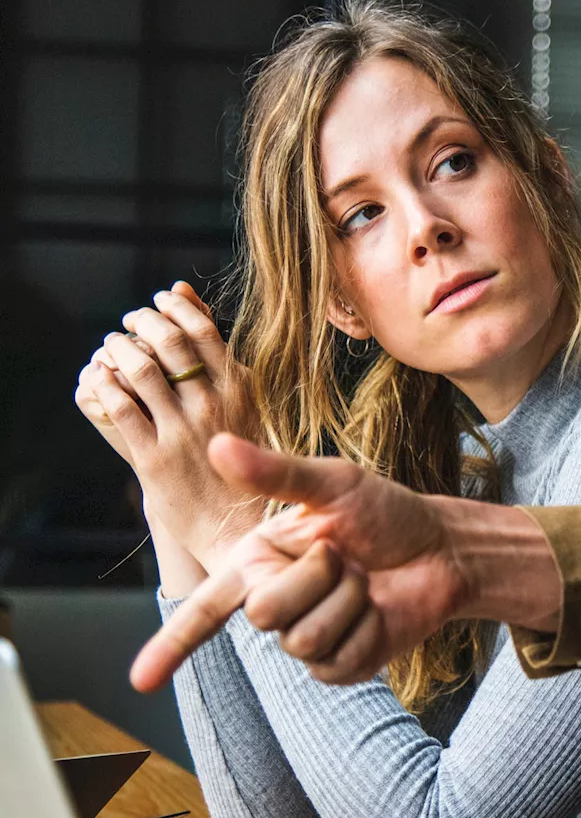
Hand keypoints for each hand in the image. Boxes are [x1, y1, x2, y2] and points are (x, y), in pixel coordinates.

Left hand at [76, 282, 261, 566]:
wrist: (237, 523)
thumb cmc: (243, 458)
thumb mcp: (244, 402)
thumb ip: (218, 355)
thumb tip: (185, 294)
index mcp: (240, 391)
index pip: (202, 330)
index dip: (174, 308)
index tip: (159, 301)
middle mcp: (213, 407)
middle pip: (169, 342)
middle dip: (142, 321)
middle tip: (131, 320)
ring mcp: (183, 432)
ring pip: (141, 371)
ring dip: (118, 349)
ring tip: (113, 345)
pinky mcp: (154, 459)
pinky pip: (121, 409)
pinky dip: (104, 385)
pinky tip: (100, 378)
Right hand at [129, 433, 561, 691]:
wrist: (441, 548)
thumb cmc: (387, 512)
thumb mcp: (335, 484)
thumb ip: (276, 473)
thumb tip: (218, 444)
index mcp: (259, 561)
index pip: (204, 609)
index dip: (171, 645)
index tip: (138, 681)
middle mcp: (275, 602)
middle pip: (263, 613)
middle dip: (314, 576)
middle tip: (345, 555)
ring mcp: (306, 638)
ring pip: (302, 639)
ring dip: (346, 602)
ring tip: (365, 580)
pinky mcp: (341, 665)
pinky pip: (335, 660)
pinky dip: (365, 628)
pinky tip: (377, 610)